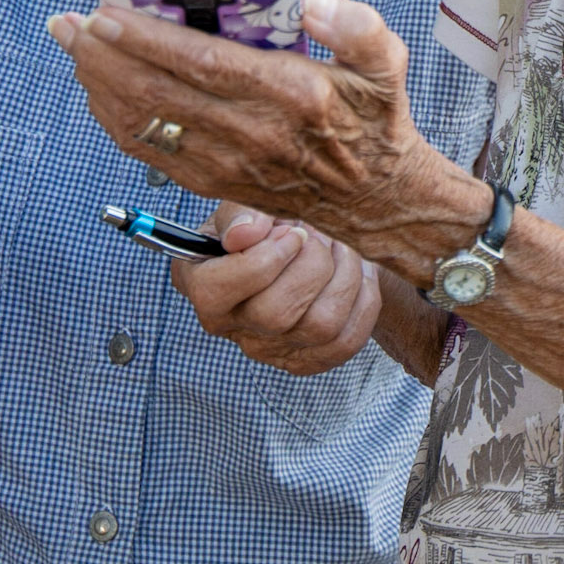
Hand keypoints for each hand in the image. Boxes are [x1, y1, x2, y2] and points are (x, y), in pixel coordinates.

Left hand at [46, 0, 485, 275]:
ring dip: (99, 84)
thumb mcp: (387, 62)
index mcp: (292, 94)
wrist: (375, 199)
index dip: (146, 37)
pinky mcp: (212, 182)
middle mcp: (252, 132)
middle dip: (103, 54)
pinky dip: (114, 119)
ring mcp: (227, 163)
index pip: (202, 63)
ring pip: (145, 123)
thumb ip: (356, 25)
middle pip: (158, 92)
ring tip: (72, 46)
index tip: (107, 8)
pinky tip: (99, 90)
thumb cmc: (375, 118)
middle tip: (69, 21)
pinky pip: (150, 151)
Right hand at [171, 203, 381, 373]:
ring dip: (344, 277)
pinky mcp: (307, 359)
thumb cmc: (266, 222)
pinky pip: (346, 342)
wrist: (304, 242)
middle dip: (312, 264)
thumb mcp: (245, 205)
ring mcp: (269, 348)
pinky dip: (363, 302)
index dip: (264, 259)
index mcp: (200, 283)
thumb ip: (240, 214)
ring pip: (319, 326)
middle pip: (275, 313)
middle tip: (320, 235)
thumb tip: (244, 235)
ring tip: (342, 248)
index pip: (216, 291)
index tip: (290, 231)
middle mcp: (230, 325)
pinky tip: (357, 274)